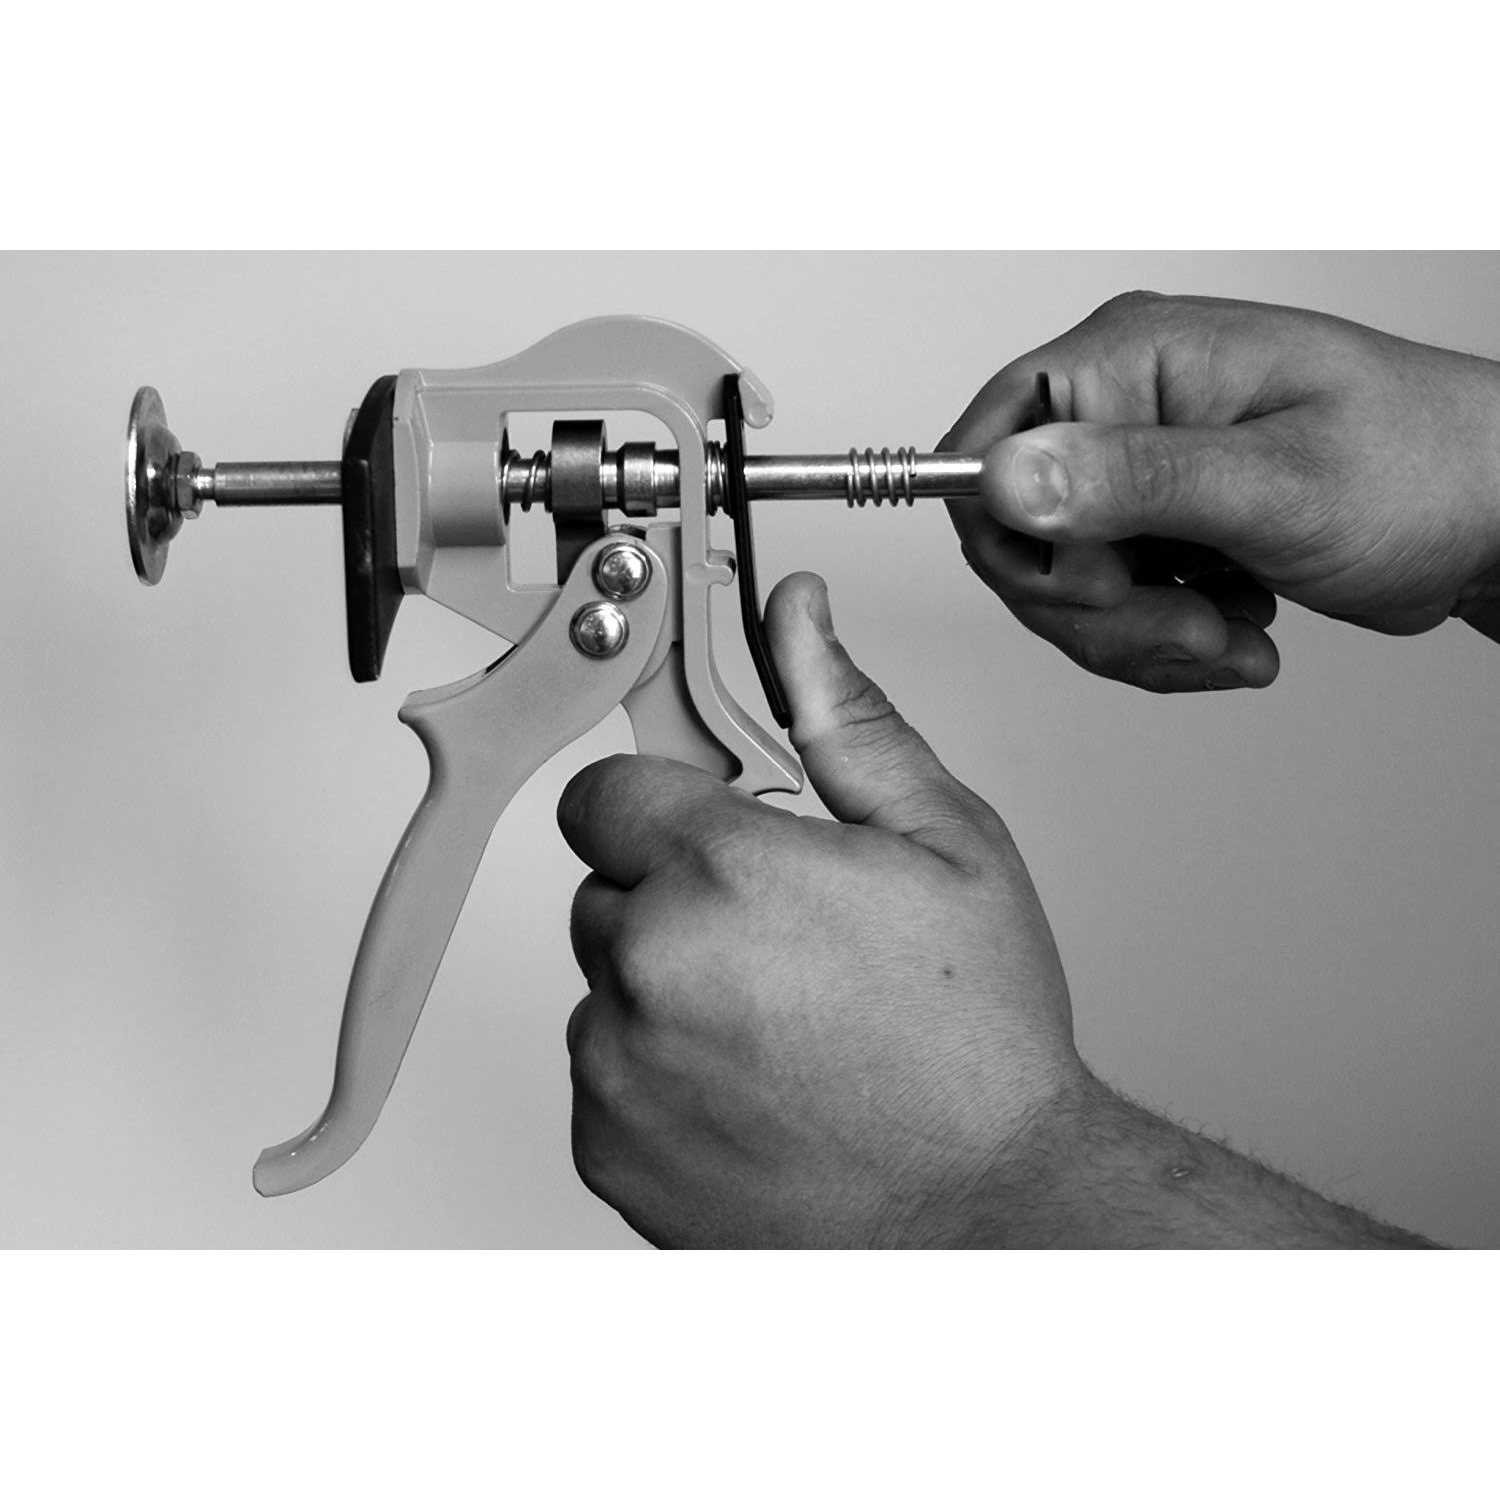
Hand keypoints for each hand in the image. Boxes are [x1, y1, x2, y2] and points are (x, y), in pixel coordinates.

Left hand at [557, 572, 1084, 1247]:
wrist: (987, 1210)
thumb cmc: (979, 1045)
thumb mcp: (945, 846)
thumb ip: (849, 721)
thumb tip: (798, 622)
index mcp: (726, 872)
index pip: (608, 791)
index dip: (665, 807)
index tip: (708, 831)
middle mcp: (651, 965)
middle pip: (606, 887)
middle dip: (675, 897)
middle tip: (776, 938)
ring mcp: (619, 1065)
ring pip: (606, 982)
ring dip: (667, 988)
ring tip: (778, 1022)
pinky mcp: (607, 1144)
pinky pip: (602, 1072)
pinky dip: (657, 1072)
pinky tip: (753, 1083)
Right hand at [945, 292, 1499, 690]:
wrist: (1494, 517)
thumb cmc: (1426, 469)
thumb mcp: (1276, 483)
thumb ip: (1133, 479)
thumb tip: (1010, 474)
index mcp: (1134, 357)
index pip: (990, 450)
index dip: (1028, 538)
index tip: (1105, 582)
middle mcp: (1124, 404)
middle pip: (1017, 534)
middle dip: (1097, 609)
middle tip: (1183, 623)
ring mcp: (1141, 468)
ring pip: (1060, 586)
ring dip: (1137, 637)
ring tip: (1225, 634)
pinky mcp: (1161, 522)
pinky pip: (1107, 608)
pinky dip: (1161, 643)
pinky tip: (1233, 631)